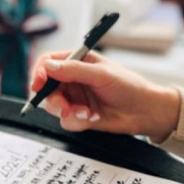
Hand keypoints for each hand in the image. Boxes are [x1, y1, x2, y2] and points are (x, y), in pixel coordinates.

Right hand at [29, 50, 180, 140]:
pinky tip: (93, 118)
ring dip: (68, 112)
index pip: (47, 63)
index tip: (38, 85)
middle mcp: (73, 79)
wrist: (145, 112)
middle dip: (54, 100)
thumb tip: (48, 67)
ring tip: (86, 113)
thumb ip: (74, 70)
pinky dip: (77, 121)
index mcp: (77, 61)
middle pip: (46, 88)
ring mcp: (75, 98)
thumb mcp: (102, 74)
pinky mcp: (79, 115)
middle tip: (64, 108)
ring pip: (54, 106)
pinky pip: (66, 121)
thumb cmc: (129, 86)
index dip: (39, 73)